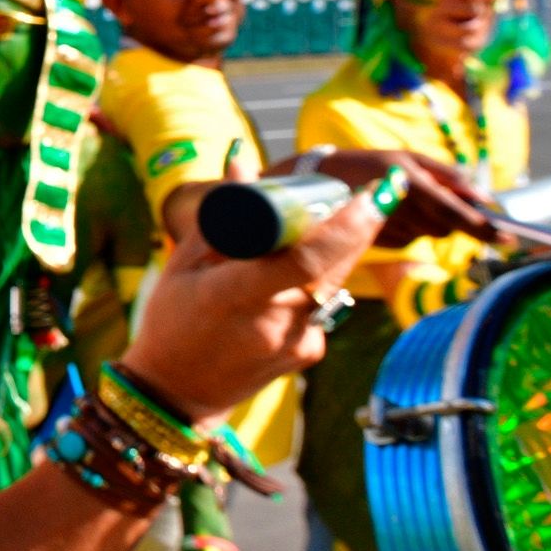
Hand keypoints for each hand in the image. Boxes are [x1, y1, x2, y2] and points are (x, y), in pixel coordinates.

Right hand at [119, 185, 389, 423]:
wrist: (178, 395)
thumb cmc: (172, 321)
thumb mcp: (183, 264)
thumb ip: (221, 213)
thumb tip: (242, 156)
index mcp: (234, 296)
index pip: (306, 258)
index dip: (347, 224)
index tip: (374, 192)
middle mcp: (275, 322)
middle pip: (335, 264)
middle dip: (362, 224)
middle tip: (379, 188)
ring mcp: (298, 342)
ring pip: (334, 281)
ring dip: (341, 248)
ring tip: (337, 220)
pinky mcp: (311, 352)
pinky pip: (324, 303)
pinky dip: (315, 281)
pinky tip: (290, 277)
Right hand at [307, 149, 500, 246]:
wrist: (322, 179)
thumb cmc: (374, 164)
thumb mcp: (411, 159)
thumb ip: (450, 177)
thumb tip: (484, 199)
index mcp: (409, 182)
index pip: (454, 211)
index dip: (483, 227)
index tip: (509, 239)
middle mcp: (398, 207)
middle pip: (445, 228)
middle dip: (450, 219)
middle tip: (434, 199)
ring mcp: (387, 226)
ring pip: (428, 234)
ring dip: (427, 222)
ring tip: (404, 201)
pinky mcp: (378, 241)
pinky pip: (409, 240)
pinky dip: (409, 228)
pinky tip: (391, 213)